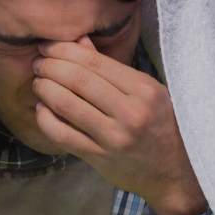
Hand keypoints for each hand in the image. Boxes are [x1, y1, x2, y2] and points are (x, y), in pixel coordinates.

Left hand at [32, 37, 206, 214]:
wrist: (176, 173)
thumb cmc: (162, 127)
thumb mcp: (148, 92)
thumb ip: (112, 68)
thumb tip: (79, 41)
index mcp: (144, 90)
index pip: (94, 61)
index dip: (64, 50)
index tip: (48, 47)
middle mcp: (131, 113)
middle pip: (78, 79)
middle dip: (51, 67)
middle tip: (38, 63)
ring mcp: (115, 138)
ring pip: (67, 105)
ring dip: (45, 89)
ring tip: (38, 83)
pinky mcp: (101, 159)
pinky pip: (63, 135)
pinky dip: (46, 120)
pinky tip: (41, 110)